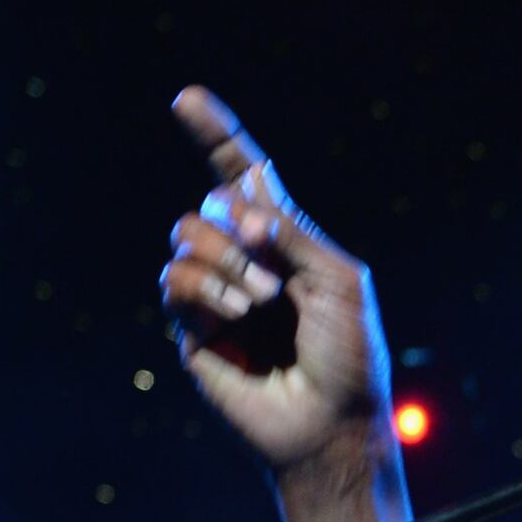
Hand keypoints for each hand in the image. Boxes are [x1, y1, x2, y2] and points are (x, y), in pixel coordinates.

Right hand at [158, 86, 392, 488]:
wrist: (329, 422)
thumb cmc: (349, 357)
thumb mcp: (339, 280)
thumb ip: (292, 231)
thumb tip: (241, 201)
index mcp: (287, 241)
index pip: (244, 178)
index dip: (217, 137)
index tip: (187, 100)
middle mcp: (246, 260)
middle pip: (210, 203)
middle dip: (236, 222)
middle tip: (270, 262)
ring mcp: (216, 292)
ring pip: (185, 235)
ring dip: (225, 260)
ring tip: (261, 301)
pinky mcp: (191, 327)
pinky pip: (173, 280)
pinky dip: (204, 288)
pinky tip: (237, 314)